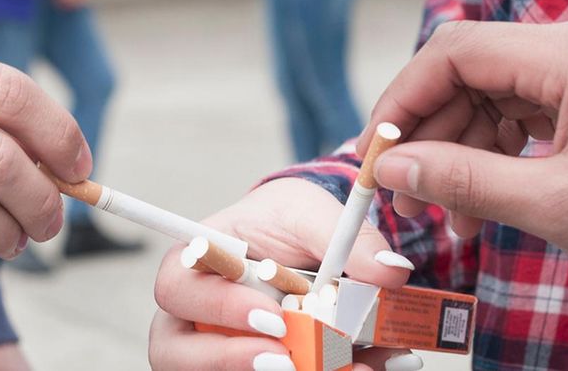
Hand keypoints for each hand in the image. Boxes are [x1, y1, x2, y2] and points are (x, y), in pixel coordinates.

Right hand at [148, 178, 418, 370]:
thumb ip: (345, 238)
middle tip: (286, 362)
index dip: (215, 308)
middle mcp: (193, 316)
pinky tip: (363, 370)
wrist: (302, 246)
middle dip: (228, 361)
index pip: (176, 287)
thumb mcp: (312, 213)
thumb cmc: (287, 222)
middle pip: (176, 351)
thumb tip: (391, 272)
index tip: (272, 317)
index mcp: (194, 263)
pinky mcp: (249, 366)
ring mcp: (214, 350)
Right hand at [360, 12, 567, 303]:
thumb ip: (461, 179)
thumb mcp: (553, 205)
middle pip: (471, 68)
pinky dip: (497, 148)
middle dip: (431, 132)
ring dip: (462, 147)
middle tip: (403, 192)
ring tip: (450, 214)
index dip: (404, 101)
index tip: (375, 154)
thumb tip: (388, 167)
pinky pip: (525, 106)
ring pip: (493, 90)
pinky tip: (482, 198)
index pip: (456, 51)